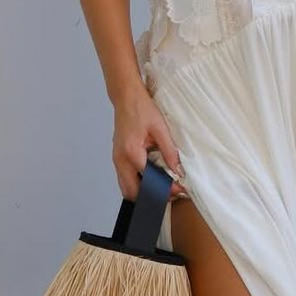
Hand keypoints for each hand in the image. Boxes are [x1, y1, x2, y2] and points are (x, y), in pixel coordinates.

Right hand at [112, 86, 188, 202]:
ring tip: (162, 189)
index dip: (166, 188)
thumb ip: (169, 151)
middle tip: (170, 194)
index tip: (179, 191)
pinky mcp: (118, 158)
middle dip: (151, 197)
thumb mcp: (160, 128)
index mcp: (131, 152)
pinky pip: (125, 179)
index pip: (149, 180)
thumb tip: (177, 170)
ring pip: (126, 188)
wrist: (126, 98)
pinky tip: (151, 180)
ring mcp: (117, 160)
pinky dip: (137, 184)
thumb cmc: (141, 109)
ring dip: (142, 193)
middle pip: (132, 192)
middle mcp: (120, 159)